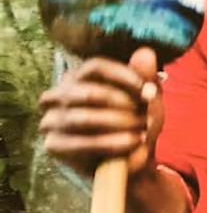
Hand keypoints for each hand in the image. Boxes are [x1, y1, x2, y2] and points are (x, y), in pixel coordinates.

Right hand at [37, 48, 164, 177]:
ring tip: (141, 132)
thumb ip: (145, 77)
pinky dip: (111, 144)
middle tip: (145, 117)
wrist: (132, 160)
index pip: (95, 67)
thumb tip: (146, 52)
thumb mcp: (146, 100)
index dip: (123, 76)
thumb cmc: (136, 124)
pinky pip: (80, 142)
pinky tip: (131, 143)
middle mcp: (59, 95)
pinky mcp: (54, 145)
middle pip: (90, 92)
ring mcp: (52, 120)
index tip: (148, 90)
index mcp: (79, 78)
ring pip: (83, 118)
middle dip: (124, 107)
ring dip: (119, 126)